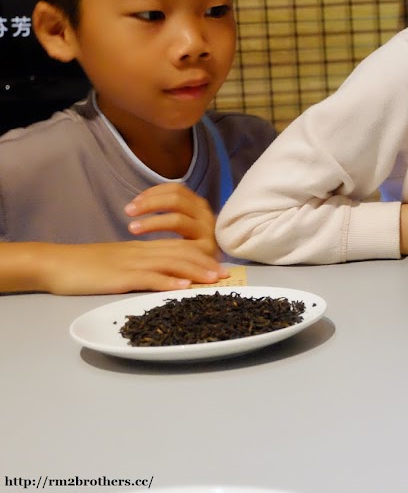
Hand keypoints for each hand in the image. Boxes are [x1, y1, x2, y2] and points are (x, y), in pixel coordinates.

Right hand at [34, 241, 228, 294]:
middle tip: (225, 274)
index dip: (200, 256)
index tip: (218, 267)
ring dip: (195, 271)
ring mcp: (131, 264)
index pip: (177, 248)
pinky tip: (183, 286)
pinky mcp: (120, 276)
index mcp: (140, 250)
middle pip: (180, 254)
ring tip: (214, 279)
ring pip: (170, 263)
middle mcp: (140, 253)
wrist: (56, 263)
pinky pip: (149, 277)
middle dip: (205, 264)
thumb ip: (137, 266)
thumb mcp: (116, 263)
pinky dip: (168, 281)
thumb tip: (157, 276)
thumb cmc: (84, 267)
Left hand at [125, 183, 216, 256]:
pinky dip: (161, 244)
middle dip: (150, 203)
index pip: (177, 190)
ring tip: (132, 229)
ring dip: (152, 222)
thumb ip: (168, 214)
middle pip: (176, 199)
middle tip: (128, 211)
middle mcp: (206, 216)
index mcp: (199, 207)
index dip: (154, 192)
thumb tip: (137, 205)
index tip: (134, 202)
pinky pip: (181, 244)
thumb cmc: (188, 250)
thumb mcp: (182, 228)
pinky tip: (146, 249)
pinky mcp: (206, 251)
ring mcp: (208, 233)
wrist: (213, 274)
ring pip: (177, 219)